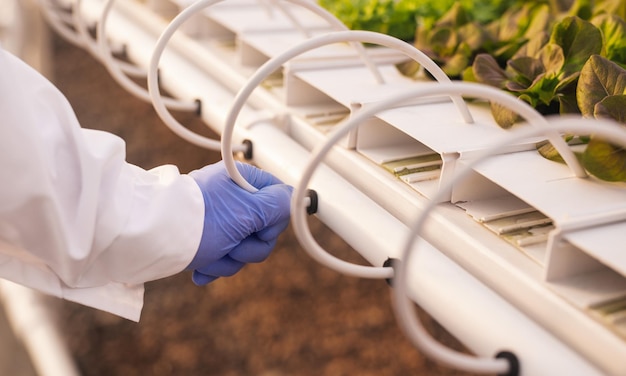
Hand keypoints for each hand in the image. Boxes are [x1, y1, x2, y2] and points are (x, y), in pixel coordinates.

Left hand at [187, 161, 291, 284]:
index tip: (257, 226)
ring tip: (210, 254)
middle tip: (230, 242)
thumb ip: (280, 203)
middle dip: (247, 247)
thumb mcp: (249, 210)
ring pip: (245, 249)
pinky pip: (224, 256)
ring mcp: (220, 218)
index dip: (272, 223)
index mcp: (244, 181)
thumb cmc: (201, 221)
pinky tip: (200, 267)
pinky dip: (214, 264)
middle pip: (263, 231)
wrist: (154, 238)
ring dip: (228, 259)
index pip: (279, 202)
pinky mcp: (207, 237)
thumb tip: (297, 198)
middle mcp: (233, 197)